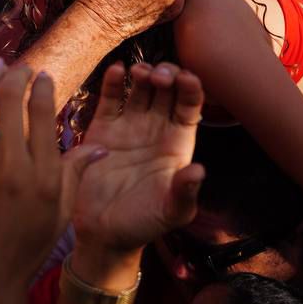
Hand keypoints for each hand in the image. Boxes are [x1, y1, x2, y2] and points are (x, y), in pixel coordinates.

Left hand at [0, 63, 103, 303]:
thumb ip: (76, 173)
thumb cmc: (27, 250)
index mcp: (44, 176)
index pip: (42, 113)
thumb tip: (102, 146)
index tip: (42, 75)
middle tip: (18, 66)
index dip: (41, 86)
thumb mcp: (60, 213)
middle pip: (10, 102)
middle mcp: (12, 169)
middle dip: (15, 75)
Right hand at [69, 62, 205, 255]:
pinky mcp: (102, 128)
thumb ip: (185, 192)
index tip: (187, 79)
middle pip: (166, 89)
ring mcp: (129, 125)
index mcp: (177, 143)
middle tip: (160, 77)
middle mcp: (155, 128)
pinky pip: (110, 99)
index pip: (189, 106)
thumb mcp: (171, 212)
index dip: (191, 89)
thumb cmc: (144, 224)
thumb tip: (199, 171)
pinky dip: (113, 81)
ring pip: (140, 88)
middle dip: (167, 74)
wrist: (103, 233)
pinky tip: (117, 70)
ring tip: (140, 72)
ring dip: (143, 73)